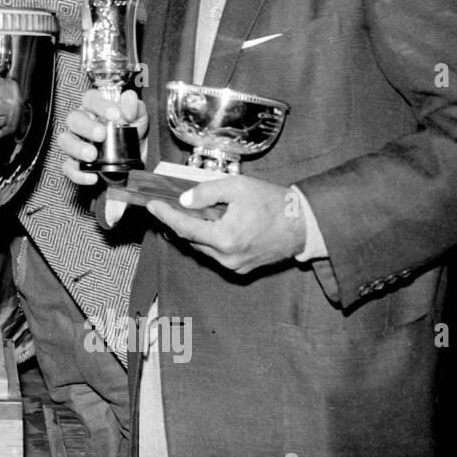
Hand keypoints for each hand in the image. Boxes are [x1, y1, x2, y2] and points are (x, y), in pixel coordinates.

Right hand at [59, 89, 147, 184]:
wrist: (133, 165)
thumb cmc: (131, 136)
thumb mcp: (139, 121)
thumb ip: (135, 108)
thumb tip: (128, 98)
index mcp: (95, 109)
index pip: (90, 99)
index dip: (100, 105)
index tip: (114, 114)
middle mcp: (81, 124)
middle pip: (74, 119)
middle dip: (86, 127)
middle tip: (101, 135)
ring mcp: (75, 143)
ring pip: (66, 141)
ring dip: (77, 148)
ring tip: (92, 155)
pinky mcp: (74, 163)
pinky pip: (68, 167)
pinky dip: (78, 173)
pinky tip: (92, 176)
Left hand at [147, 175, 306, 274]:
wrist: (304, 224)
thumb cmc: (274, 204)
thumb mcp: (238, 187)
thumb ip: (207, 192)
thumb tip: (184, 201)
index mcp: (225, 238)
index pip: (184, 227)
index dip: (166, 215)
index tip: (152, 205)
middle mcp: (227, 258)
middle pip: (191, 239)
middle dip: (180, 221)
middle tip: (171, 205)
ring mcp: (235, 266)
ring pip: (203, 247)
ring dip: (197, 231)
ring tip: (197, 212)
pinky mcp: (242, 269)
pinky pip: (217, 253)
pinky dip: (211, 239)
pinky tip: (214, 224)